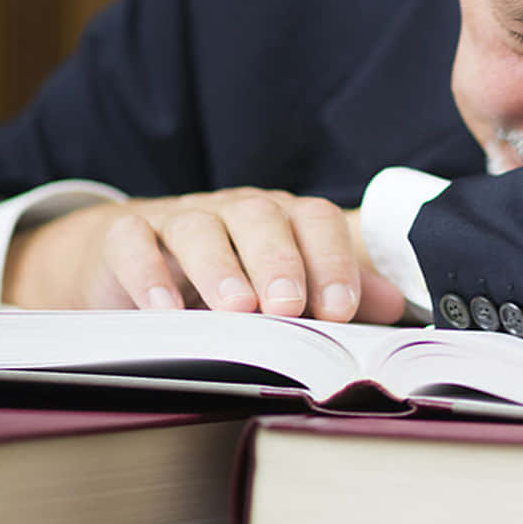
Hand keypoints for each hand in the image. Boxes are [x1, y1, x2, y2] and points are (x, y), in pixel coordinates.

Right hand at [4, 188, 405, 322]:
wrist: (134, 257)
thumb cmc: (226, 277)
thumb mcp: (283, 287)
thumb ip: (339, 294)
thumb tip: (396, 308)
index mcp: (280, 218)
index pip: (314, 222)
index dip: (332, 261)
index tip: (342, 310)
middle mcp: (233, 211)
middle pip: (260, 217)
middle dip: (279, 261)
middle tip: (288, 306)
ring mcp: (177, 219)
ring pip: (199, 226)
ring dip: (220, 266)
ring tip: (235, 309)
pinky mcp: (125, 237)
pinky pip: (134, 244)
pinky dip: (148, 275)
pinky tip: (164, 311)